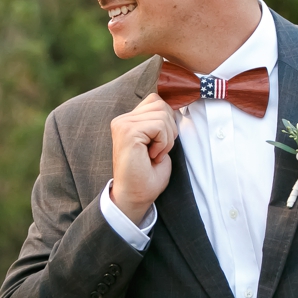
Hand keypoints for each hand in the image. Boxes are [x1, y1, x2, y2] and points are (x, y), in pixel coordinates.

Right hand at [109, 93, 177, 224]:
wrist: (135, 196)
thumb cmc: (147, 176)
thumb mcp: (158, 143)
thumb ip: (161, 123)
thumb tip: (175, 108)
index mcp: (128, 120)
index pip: (156, 101)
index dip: (167, 121)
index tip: (159, 145)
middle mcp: (122, 119)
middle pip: (161, 104)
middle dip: (169, 129)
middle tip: (158, 151)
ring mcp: (123, 124)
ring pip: (162, 114)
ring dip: (166, 138)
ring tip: (154, 155)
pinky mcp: (128, 131)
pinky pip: (159, 126)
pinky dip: (163, 144)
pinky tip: (152, 156)